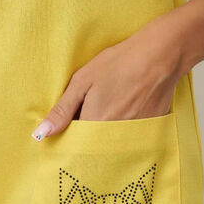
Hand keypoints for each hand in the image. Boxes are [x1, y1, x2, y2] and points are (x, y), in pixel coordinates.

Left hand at [31, 15, 182, 140]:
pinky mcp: (147, 134)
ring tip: (113, 110)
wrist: (161, 56)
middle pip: (92, 148)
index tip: (72, 127)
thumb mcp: (83, 81)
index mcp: (94, 125)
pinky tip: (127, 112)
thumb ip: (62, 110)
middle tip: (96, 113)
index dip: (71, 137)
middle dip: (88, 138)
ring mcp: (131, 138)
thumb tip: (41, 134)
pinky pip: (128, 143)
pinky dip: (123, 134)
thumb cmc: (120, 63)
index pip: (74, 144)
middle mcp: (112, 137)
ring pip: (110, 147)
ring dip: (105, 137)